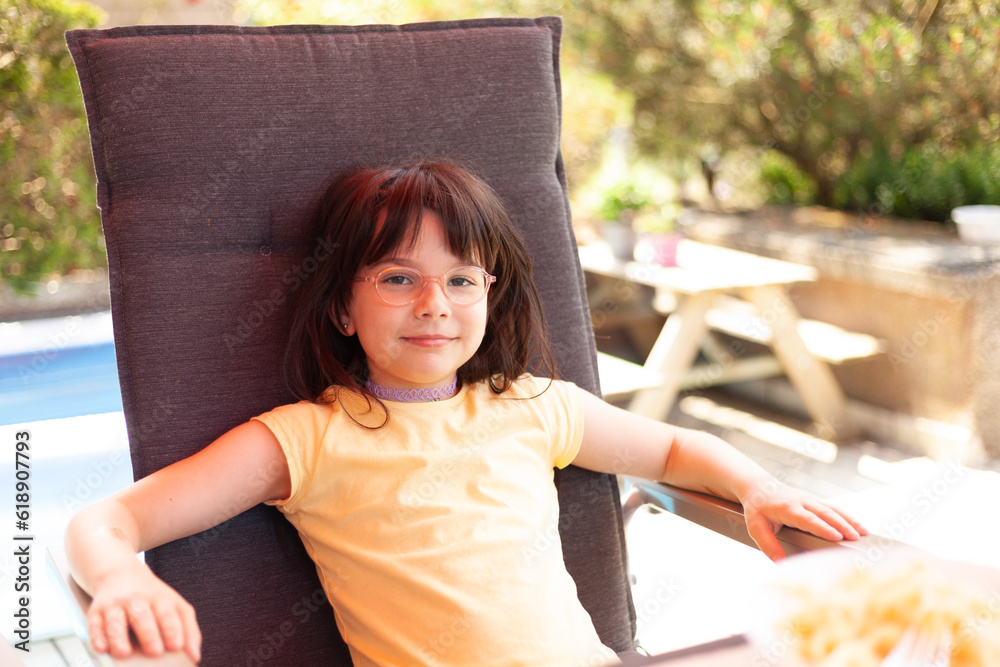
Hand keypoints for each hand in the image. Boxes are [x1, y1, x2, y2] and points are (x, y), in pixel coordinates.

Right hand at [86, 559, 200, 663]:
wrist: (119, 573)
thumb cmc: (151, 596)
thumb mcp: (175, 605)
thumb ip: (189, 629)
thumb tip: (195, 656)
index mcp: (159, 599)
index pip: (167, 613)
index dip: (172, 629)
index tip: (177, 646)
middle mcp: (136, 600)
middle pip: (142, 616)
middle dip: (149, 634)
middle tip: (155, 652)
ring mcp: (115, 605)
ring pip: (116, 621)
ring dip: (119, 638)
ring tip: (125, 653)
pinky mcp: (95, 612)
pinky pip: (94, 625)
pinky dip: (97, 637)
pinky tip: (102, 648)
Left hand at [738, 478, 866, 560]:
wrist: (758, 486)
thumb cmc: (757, 509)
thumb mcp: (755, 527)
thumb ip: (767, 544)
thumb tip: (780, 564)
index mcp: (787, 508)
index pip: (807, 518)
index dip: (822, 527)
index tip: (836, 536)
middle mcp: (801, 501)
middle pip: (824, 513)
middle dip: (841, 525)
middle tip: (855, 538)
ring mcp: (809, 499)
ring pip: (832, 509)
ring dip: (848, 520)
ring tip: (864, 533)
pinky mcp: (814, 501)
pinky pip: (833, 508)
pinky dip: (847, 516)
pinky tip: (859, 526)